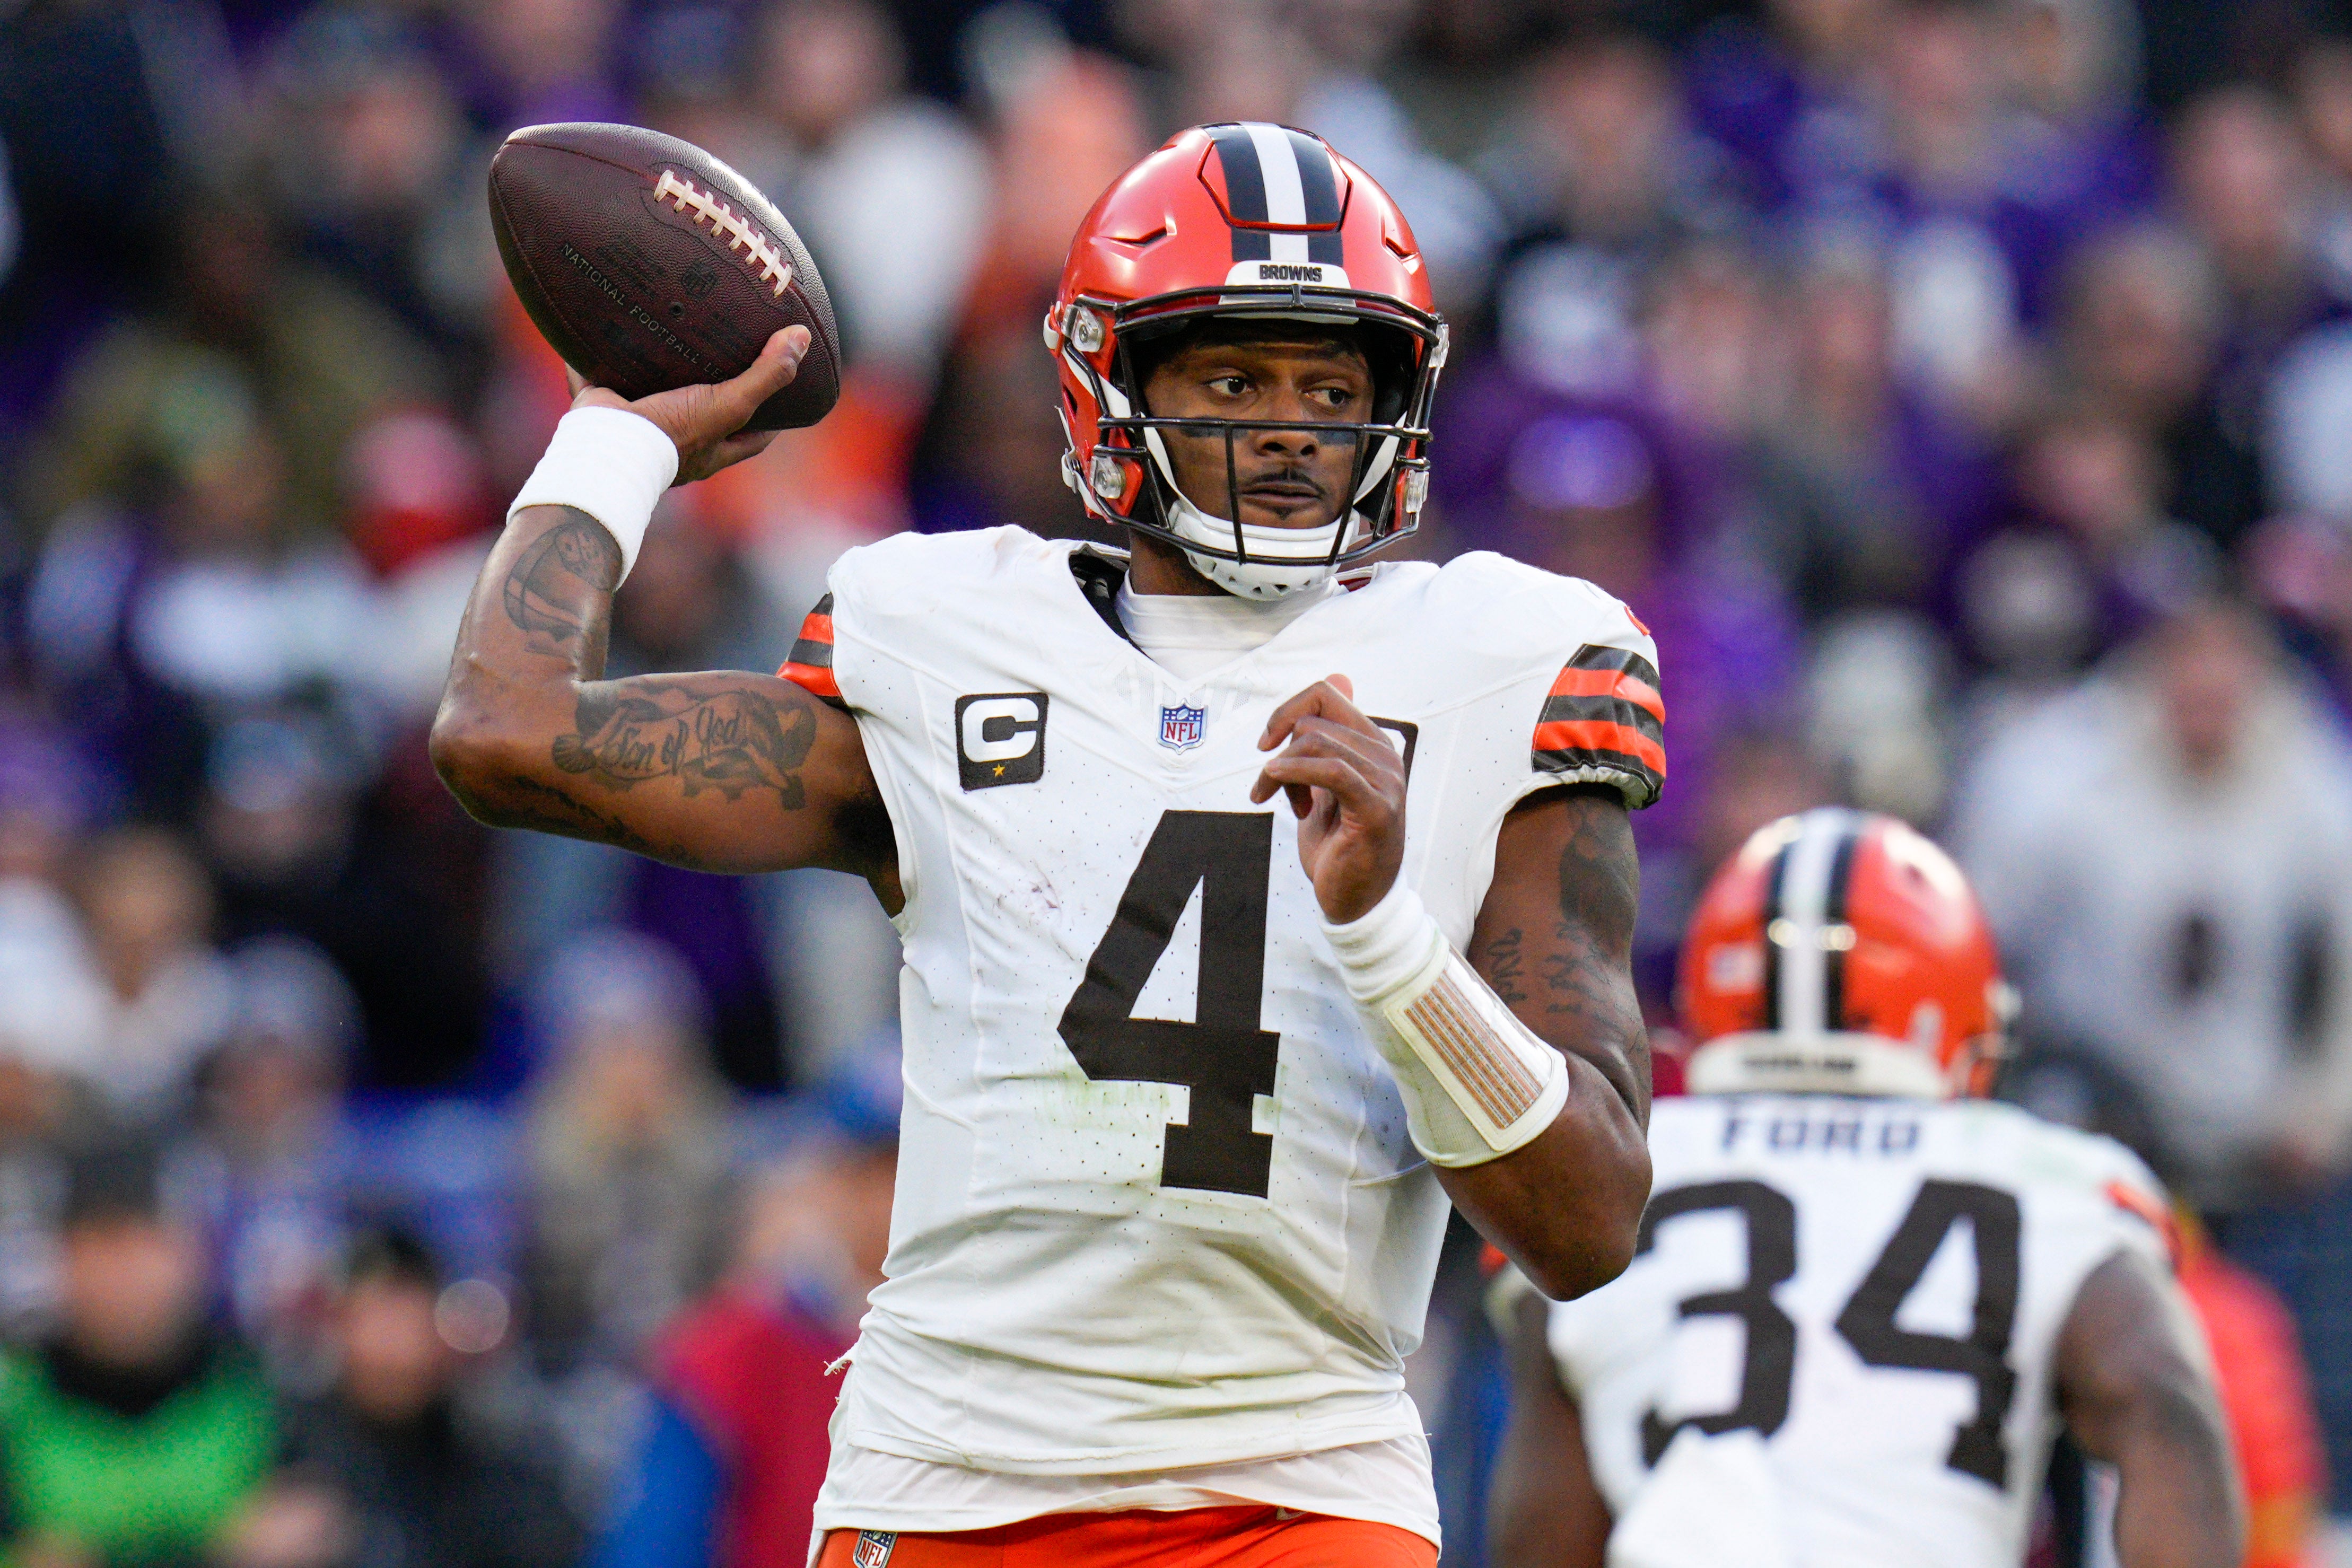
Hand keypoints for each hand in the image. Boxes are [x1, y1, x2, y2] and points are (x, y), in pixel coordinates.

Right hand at [565, 325, 810, 483]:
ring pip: (651, 393)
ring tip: (668, 328)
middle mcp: (676, 441)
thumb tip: (802, 339)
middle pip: (703, 413)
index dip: (771, 419)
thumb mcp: (729, 405)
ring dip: (655, 368)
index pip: (752, 437)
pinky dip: (597, 355)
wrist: (607, 444)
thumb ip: (766, 375)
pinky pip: (599, 375)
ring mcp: (638, 425)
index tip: (782, 392)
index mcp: (709, 449)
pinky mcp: (602, 405)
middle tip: (723, 351)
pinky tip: (603, 323)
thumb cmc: (674, 434)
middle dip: (710, 388)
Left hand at [1251, 674, 1405, 923]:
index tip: (1266, 744)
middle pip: (1314, 719)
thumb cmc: (1339, 845)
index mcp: (1373, 744)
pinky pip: (1330, 770)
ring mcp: (1385, 781)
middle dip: (1280, 752)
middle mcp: (1384, 756)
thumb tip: (1339, 676)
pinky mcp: (1376, 808)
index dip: (1286, 710)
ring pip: (1315, 742)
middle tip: (1273, 790)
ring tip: (1282, 803)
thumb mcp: (1324, 783)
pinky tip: (1281, 794)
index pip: (1328, 693)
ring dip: (1279, 772)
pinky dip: (1293, 775)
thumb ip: (1327, 736)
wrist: (1357, 900)